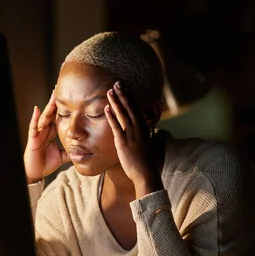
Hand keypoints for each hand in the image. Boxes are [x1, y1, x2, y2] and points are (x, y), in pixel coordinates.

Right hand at [24, 89, 68, 183]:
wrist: (36, 173)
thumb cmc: (46, 164)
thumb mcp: (62, 156)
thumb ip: (71, 151)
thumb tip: (84, 151)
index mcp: (52, 133)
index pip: (59, 117)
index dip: (64, 107)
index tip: (70, 97)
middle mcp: (45, 130)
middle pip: (52, 113)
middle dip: (56, 101)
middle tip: (61, 88)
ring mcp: (38, 133)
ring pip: (44, 117)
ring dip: (49, 106)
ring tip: (53, 95)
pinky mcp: (33, 138)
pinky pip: (33, 126)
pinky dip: (35, 118)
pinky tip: (37, 109)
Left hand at [105, 81, 161, 195]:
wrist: (145, 173)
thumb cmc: (144, 160)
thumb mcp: (147, 143)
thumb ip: (146, 133)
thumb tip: (148, 127)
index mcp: (143, 127)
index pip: (136, 108)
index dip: (130, 96)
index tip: (125, 87)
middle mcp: (138, 128)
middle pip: (130, 107)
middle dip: (123, 94)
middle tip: (116, 82)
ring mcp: (131, 134)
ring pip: (123, 114)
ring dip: (116, 101)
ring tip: (109, 91)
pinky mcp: (123, 142)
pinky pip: (116, 127)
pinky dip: (111, 116)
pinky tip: (106, 108)